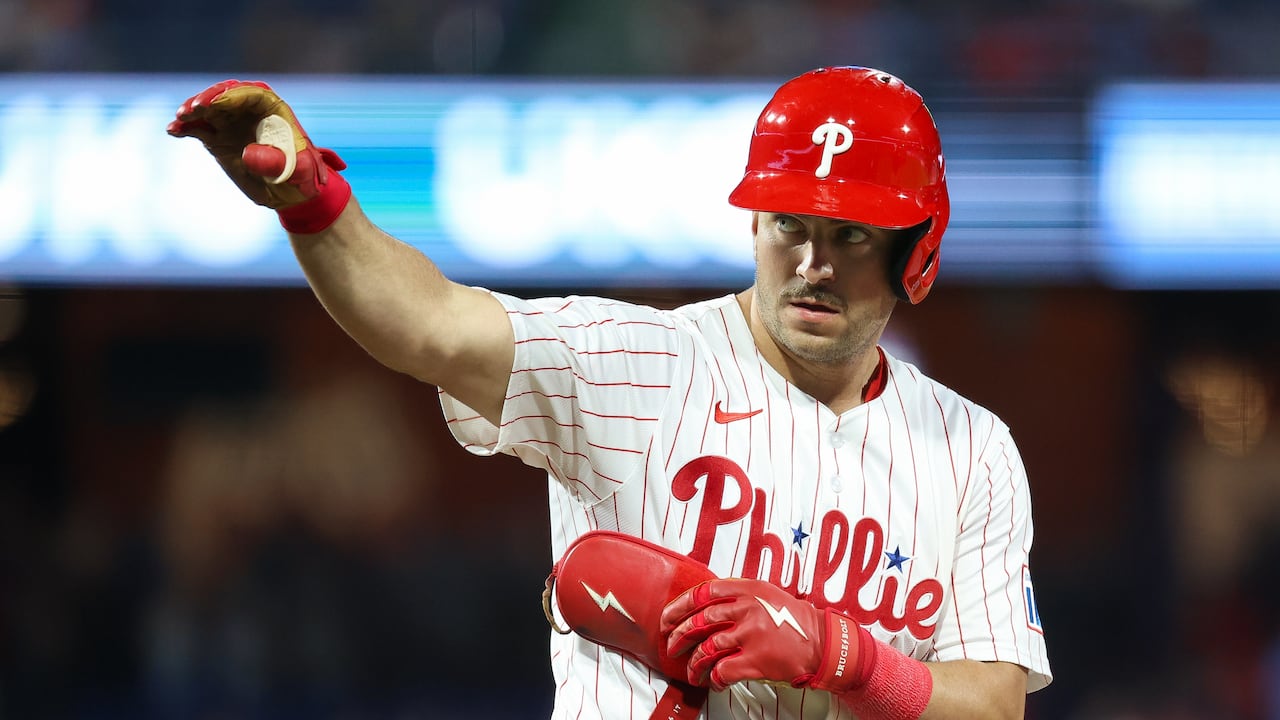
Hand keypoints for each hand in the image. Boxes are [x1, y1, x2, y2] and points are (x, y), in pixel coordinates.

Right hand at [167, 79, 346, 209]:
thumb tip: (248, 153)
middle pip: (225, 94)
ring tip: (181, 118)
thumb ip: (279, 163)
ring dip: (193, 110)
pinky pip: (198, 127)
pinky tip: (173, 131)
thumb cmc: (301, 177)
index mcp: (273, 109)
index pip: (252, 94)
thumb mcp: (299, 172)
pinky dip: (185, 128)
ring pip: (208, 108)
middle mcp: (249, 110)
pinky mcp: (217, 136)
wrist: (289, 190)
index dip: (233, 96)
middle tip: (194, 109)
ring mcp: (230, 121)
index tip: (216, 104)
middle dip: (209, 98)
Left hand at [660, 578, 873, 692]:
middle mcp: (747, 609)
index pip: (702, 593)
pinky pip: (723, 670)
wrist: (823, 643)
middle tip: (672, 646)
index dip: (679, 607)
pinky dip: (715, 678)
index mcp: (747, 590)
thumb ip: (738, 596)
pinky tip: (715, 681)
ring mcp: (751, 634)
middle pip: (699, 622)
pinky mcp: (757, 659)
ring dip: (694, 663)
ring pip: (707, 649)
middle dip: (679, 636)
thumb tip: (705, 605)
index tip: (668, 618)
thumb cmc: (794, 620)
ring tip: (692, 671)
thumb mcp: (766, 595)